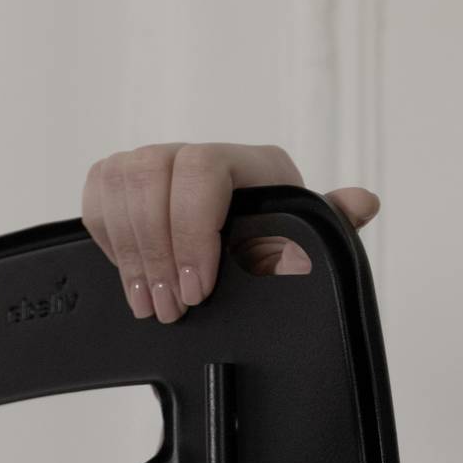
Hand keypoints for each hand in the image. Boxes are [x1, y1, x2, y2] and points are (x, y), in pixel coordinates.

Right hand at [80, 141, 379, 322]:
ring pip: (120, 182)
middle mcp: (198, 152)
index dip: (190, 229)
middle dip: (156, 252)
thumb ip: (332, 224)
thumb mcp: (308, 243)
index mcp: (252, 164)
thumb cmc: (280, 248)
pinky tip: (129, 273)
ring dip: (129, 252)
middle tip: (170, 310)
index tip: (197, 289)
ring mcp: (157, 162)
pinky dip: (106, 234)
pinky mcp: (124, 180)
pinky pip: (99, 189)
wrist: (250, 253)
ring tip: (150, 304)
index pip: (201, 170)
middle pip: (151, 175)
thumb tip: (363, 203)